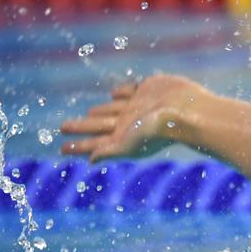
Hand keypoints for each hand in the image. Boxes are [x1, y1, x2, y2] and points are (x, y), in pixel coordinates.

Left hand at [60, 74, 207, 161]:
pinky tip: (114, 94)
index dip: (78, 145)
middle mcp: (127, 123)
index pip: (94, 142)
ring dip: (98, 112)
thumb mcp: (130, 143)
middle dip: (81, 127)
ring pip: (110, 109)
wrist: (188, 112)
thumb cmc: (159, 131)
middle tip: (63, 128)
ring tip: (89, 114)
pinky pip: (128, 91)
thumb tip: (90, 160)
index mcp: (122, 137)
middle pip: (98, 125)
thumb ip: (109, 150)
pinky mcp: (147, 90)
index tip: (62, 149)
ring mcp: (137, 106)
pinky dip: (120, 93)